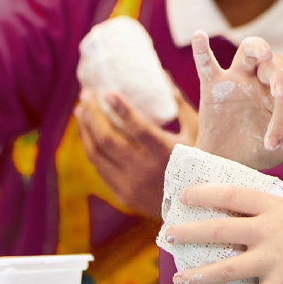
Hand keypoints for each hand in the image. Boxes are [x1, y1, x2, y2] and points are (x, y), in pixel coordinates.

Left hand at [75, 85, 198, 218]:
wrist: (197, 208)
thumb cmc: (201, 162)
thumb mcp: (197, 132)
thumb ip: (179, 105)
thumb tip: (162, 75)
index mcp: (165, 154)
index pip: (136, 128)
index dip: (119, 108)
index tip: (106, 91)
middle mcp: (144, 171)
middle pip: (107, 139)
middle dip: (93, 113)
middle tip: (87, 94)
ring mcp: (130, 185)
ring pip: (96, 154)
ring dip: (85, 129)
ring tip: (81, 110)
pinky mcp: (122, 195)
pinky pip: (99, 168)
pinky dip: (91, 148)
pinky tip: (89, 133)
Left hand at [166, 182, 282, 283]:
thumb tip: (281, 193)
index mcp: (273, 206)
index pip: (231, 195)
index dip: (205, 194)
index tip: (184, 196)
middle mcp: (266, 231)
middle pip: (219, 231)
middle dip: (189, 233)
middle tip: (168, 235)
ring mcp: (272, 259)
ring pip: (227, 269)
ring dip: (200, 275)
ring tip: (180, 279)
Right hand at [191, 31, 282, 168]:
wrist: (228, 167)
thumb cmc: (261, 151)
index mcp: (280, 90)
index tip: (275, 140)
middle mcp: (260, 79)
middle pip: (274, 61)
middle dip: (279, 75)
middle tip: (279, 94)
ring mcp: (236, 80)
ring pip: (248, 51)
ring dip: (258, 49)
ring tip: (264, 54)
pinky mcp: (212, 86)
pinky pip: (206, 63)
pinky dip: (202, 49)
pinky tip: (200, 36)